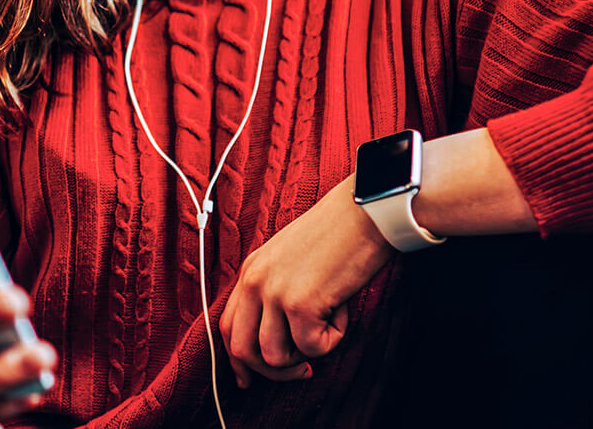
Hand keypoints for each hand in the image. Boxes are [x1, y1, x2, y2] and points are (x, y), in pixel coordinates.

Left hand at [218, 177, 392, 386]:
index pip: (227, 327)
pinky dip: (332, 339)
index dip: (239, 361)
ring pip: (274, 358)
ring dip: (305, 353)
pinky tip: (342, 310)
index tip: (249, 380)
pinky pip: (311, 348)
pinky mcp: (300, 305)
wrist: (364, 212)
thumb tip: (278, 339)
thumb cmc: (338, 234)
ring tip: (327, 324)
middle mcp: (254, 282)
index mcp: (250, 270)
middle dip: (272, 372)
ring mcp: (274, 293)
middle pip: (242, 350)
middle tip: (302, 369)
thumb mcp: (291, 260)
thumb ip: (275, 292)